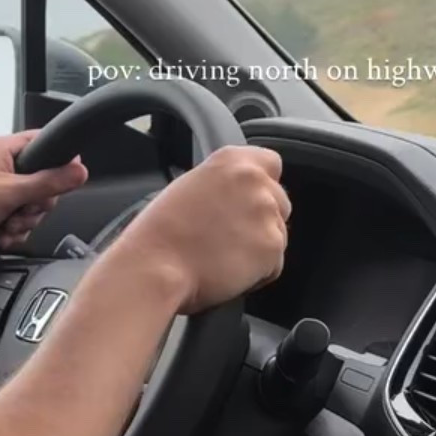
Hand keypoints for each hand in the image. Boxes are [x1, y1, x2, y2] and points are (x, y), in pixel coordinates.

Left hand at [0, 132, 88, 264]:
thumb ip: (49, 182)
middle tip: (25, 210)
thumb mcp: (11, 192)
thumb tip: (80, 170)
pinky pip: (18, 220)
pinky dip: (14, 231)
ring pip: (31, 205)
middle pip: (43, 181)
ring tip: (8, 227)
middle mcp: (2, 167)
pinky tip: (2, 236)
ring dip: (25, 222)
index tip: (64, 181)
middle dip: (38, 204)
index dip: (60, 162)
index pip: (45, 144)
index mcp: (4, 150)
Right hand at [116, 146, 289, 312]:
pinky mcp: (272, 247)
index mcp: (232, 161)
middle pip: (279, 202)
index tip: (248, 201)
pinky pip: (274, 264)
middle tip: (228, 237)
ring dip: (259, 248)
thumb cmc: (160, 234)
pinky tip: (227, 271)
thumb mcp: (190, 187)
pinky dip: (258, 274)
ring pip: (278, 235)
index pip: (271, 163)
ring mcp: (267, 214)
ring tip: (222, 256)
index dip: (263, 185)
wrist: (155, 267)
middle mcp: (255, 181)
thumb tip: (237, 195)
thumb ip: (223, 183)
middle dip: (262, 220)